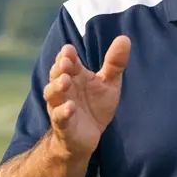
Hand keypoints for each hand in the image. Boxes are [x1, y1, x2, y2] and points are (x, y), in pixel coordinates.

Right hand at [44, 37, 130, 156]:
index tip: (69, 50)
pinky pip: (59, 117)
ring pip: (52, 94)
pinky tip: (70, 107)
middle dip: (59, 67)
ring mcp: (60, 106)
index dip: (66, 55)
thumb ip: (114, 63)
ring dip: (57, 86)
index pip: (67, 61)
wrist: (88, 138)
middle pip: (56, 74)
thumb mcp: (108, 83)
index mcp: (74, 76)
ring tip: (65, 80)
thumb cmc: (95, 106)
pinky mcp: (63, 125)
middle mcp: (64, 89)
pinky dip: (63, 111)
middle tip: (66, 62)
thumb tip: (125, 38)